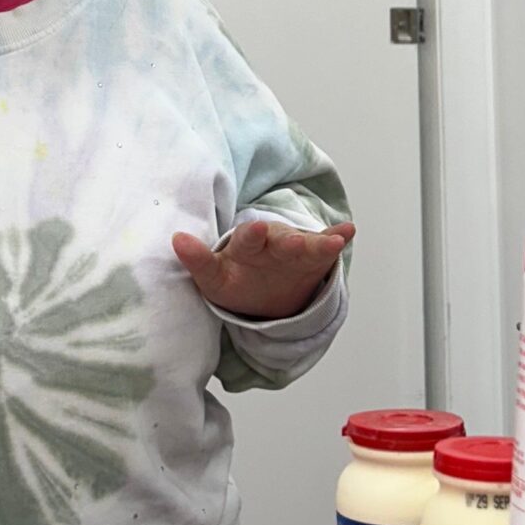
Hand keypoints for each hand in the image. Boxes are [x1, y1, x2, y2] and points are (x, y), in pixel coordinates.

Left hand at [172, 218, 354, 320]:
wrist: (265, 293)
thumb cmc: (236, 279)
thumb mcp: (214, 277)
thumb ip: (197, 260)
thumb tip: (176, 239)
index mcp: (245, 246)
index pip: (244, 240)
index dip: (247, 237)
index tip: (250, 230)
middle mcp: (271, 243)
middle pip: (278, 241)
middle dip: (284, 241)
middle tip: (286, 241)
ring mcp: (294, 250)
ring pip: (305, 245)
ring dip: (317, 243)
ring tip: (331, 242)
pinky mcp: (314, 257)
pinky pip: (326, 246)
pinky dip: (337, 238)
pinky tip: (348, 231)